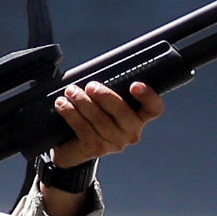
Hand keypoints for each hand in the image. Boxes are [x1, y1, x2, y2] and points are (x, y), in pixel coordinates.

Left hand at [46, 80, 163, 167]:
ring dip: (83, 103)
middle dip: (105, 96)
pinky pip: (84, 129)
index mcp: (139, 117)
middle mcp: (131, 132)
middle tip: (90, 86)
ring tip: (70, 91)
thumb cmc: (92, 114)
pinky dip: (71, 114)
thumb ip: (108, 87)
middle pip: (123, 113)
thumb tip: (97, 66)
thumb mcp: (103, 100)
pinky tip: (62, 104)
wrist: (73, 145)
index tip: (135, 85)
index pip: (154, 109)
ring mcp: (114, 143)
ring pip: (100, 120)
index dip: (149, 97)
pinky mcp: (96, 149)